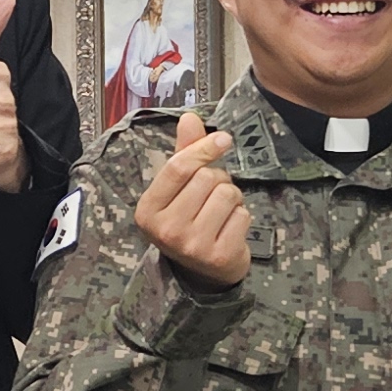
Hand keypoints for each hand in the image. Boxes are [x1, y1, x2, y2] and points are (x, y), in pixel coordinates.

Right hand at [132, 110, 250, 289]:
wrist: (202, 273)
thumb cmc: (188, 221)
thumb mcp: (177, 190)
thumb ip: (184, 153)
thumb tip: (190, 117)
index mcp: (148, 210)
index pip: (178, 167)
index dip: (203, 148)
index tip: (224, 138)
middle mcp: (166, 230)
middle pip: (207, 178)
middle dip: (218, 180)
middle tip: (212, 196)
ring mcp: (192, 246)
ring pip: (228, 194)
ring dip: (232, 198)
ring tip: (221, 212)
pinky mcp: (219, 256)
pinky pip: (243, 215)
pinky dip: (242, 216)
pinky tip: (229, 228)